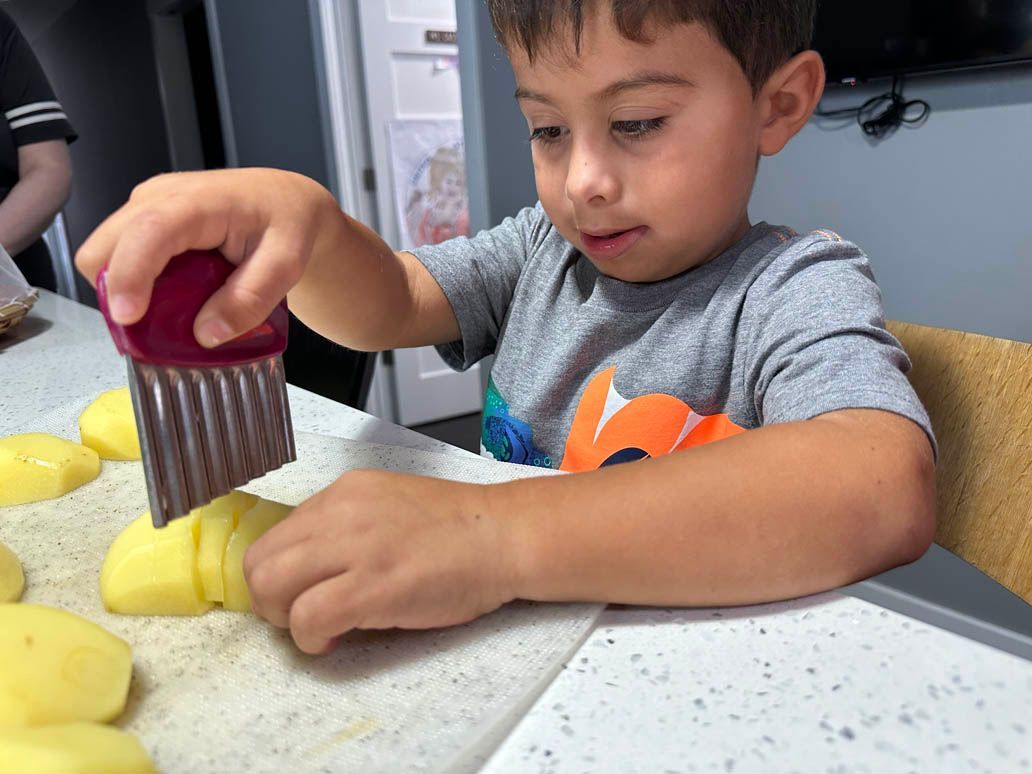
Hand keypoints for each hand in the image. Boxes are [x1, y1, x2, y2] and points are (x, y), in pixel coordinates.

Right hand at [75, 168, 337, 346]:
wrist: (284, 202)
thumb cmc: (287, 224)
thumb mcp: (286, 265)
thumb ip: (250, 300)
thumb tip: (206, 335)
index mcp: (199, 201)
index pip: (149, 231)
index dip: (129, 274)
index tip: (128, 318)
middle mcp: (159, 197)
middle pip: (104, 247)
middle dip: (119, 294)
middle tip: (158, 328)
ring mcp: (144, 206)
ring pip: (104, 257)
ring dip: (128, 293)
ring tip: (175, 311)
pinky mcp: (141, 221)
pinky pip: (118, 260)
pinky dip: (136, 287)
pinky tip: (174, 295)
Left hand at [242, 469, 517, 653]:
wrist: (504, 536)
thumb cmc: (459, 530)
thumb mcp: (390, 506)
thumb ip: (346, 527)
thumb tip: (310, 568)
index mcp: (345, 492)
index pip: (275, 534)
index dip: (278, 572)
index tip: (298, 592)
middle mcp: (341, 512)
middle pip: (260, 561)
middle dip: (270, 598)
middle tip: (300, 614)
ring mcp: (355, 548)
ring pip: (270, 585)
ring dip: (283, 618)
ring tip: (317, 626)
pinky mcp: (372, 586)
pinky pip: (307, 617)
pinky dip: (309, 637)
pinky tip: (334, 639)